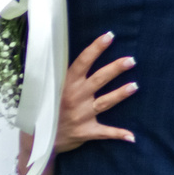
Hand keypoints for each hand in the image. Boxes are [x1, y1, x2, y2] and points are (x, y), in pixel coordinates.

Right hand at [19, 32, 136, 174]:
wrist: (38, 138)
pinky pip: (104, 133)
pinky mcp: (86, 131)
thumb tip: (76, 54)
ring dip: (120, 94)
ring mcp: (81, 115)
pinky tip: (131, 136)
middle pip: (99, 80)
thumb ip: (65, 75)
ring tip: (135, 86)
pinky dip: (118, 135)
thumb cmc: (47, 108)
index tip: (109, 36)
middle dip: (115, 69)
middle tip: (131, 60)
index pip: (82, 62)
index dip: (96, 49)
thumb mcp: (50, 89)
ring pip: (105, 102)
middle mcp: (75, 98)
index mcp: (66, 84)